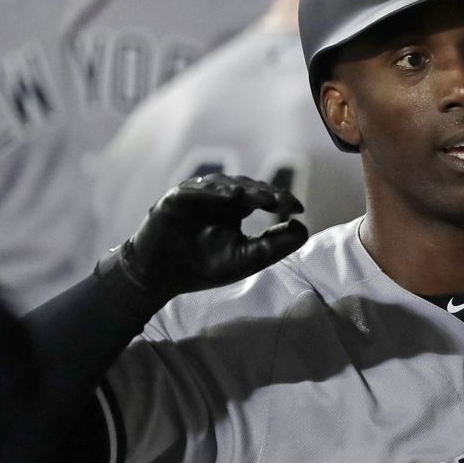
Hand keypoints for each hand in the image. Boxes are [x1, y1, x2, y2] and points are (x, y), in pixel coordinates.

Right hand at [107, 173, 307, 306]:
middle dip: (265, 193)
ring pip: (222, 184)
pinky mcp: (174, 199)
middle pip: (245, 187)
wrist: (159, 279)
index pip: (261, 197)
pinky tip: (229, 196)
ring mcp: (194, 195)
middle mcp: (216, 197)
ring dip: (243, 189)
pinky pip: (194, 190)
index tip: (298, 209)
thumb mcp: (245, 258)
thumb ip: (274, 244)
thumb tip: (304, 228)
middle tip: (282, 202)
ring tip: (261, 197)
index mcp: (234, 208)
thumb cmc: (202, 267)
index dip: (280, 199)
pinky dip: (212, 191)